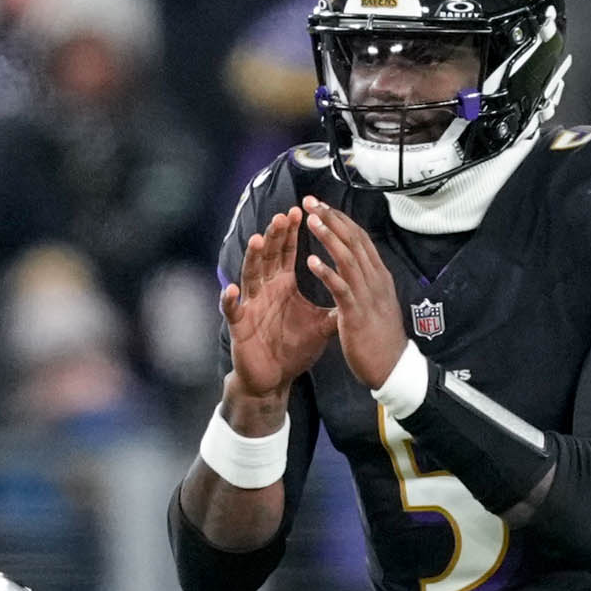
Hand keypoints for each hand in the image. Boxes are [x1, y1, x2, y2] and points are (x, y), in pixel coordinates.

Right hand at [218, 206, 334, 398]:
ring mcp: (250, 306)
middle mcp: (265, 290)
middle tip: (282, 216)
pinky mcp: (239, 326)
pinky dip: (229, 300)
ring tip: (259, 240)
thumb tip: (361, 289)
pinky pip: (232, 311)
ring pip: (249, 276)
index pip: (286, 253)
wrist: (274, 378)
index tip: (299, 212)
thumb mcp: (321, 326)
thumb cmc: (293, 350)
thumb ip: (338, 306)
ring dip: (253, 258)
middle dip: (275, 237)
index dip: (292, 234)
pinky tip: (232, 289)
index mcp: (283, 286)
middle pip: (268, 257)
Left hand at [303, 199, 408, 389]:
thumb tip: (359, 266)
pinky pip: (341, 288)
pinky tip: (311, 261)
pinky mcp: (357, 313)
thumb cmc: (379, 337)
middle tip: (310, 201)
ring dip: (329, 238)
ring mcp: (367, 295)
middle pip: (353, 241)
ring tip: (310, 221)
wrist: (392, 367)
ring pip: (348, 258)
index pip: (359, 239)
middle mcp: (375, 279)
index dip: (340, 220)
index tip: (321, 205)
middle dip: (332, 218)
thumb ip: (366, 283)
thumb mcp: (375, 302)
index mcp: (378, 276)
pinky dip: (327, 273)